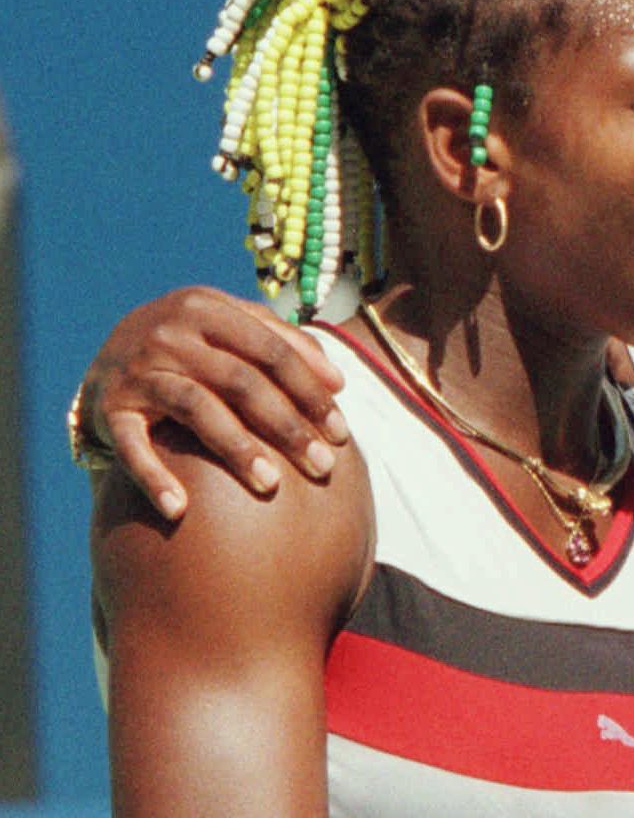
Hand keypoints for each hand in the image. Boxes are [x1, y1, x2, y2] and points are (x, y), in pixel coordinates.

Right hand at [79, 288, 347, 518]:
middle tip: (322, 467)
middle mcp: (171, 334)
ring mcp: (139, 370)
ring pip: (197, 408)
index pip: (272, 351)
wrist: (107, 360)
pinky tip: (180, 509)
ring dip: (237, 449)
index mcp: (207, 308)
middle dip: (287, 427)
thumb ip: (283, 344)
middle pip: (242, 382)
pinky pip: (133, 446)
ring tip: (271, 485)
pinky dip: (154, 477)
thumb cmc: (191, 347)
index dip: (310, 393)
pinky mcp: (111, 407)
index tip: (341, 434)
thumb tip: (337, 383)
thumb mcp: (229, 330)